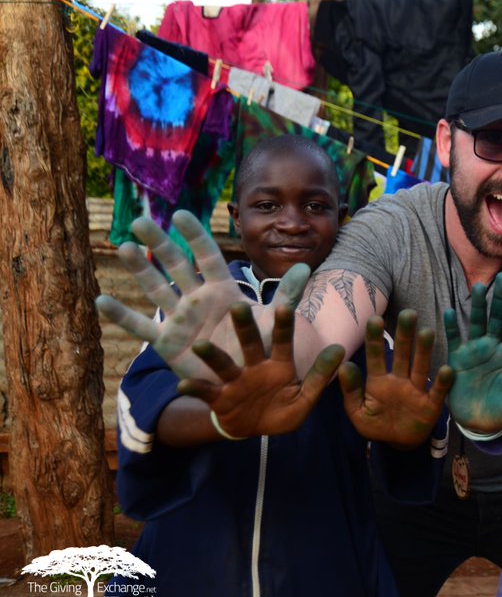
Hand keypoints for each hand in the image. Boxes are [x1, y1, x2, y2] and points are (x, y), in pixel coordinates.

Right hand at [95, 211, 307, 379]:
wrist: (244, 382)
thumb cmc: (258, 347)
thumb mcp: (274, 322)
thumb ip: (287, 296)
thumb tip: (305, 268)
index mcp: (222, 290)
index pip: (207, 257)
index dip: (194, 236)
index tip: (180, 214)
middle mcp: (197, 298)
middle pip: (175, 265)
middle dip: (159, 243)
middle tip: (141, 220)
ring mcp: (178, 318)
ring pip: (155, 288)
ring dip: (139, 269)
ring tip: (123, 247)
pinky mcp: (166, 342)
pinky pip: (141, 326)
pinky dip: (122, 315)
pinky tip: (101, 300)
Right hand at [178, 302, 343, 437]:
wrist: (255, 430)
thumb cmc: (282, 410)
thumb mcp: (305, 398)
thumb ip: (320, 376)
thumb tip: (340, 349)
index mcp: (279, 364)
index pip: (283, 341)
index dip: (283, 326)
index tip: (283, 308)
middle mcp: (255, 367)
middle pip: (250, 343)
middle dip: (244, 327)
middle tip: (237, 307)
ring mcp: (235, 381)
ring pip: (223, 364)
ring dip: (212, 355)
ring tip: (200, 346)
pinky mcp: (219, 397)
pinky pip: (206, 392)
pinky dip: (195, 388)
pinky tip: (182, 384)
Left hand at [339, 311, 454, 447]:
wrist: (398, 444)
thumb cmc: (375, 424)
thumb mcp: (358, 412)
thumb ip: (351, 391)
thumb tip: (344, 366)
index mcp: (379, 381)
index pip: (376, 356)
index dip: (375, 339)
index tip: (374, 320)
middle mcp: (399, 380)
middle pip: (402, 355)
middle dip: (405, 335)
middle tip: (408, 313)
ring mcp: (416, 390)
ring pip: (420, 367)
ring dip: (424, 351)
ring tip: (427, 332)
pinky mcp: (431, 404)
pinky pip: (438, 392)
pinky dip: (443, 382)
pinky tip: (447, 369)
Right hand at [444, 273, 501, 433]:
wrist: (481, 424)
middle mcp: (493, 347)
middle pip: (496, 317)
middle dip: (499, 298)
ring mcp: (475, 351)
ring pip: (477, 323)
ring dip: (478, 305)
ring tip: (479, 287)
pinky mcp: (457, 360)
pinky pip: (454, 339)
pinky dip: (451, 326)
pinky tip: (450, 311)